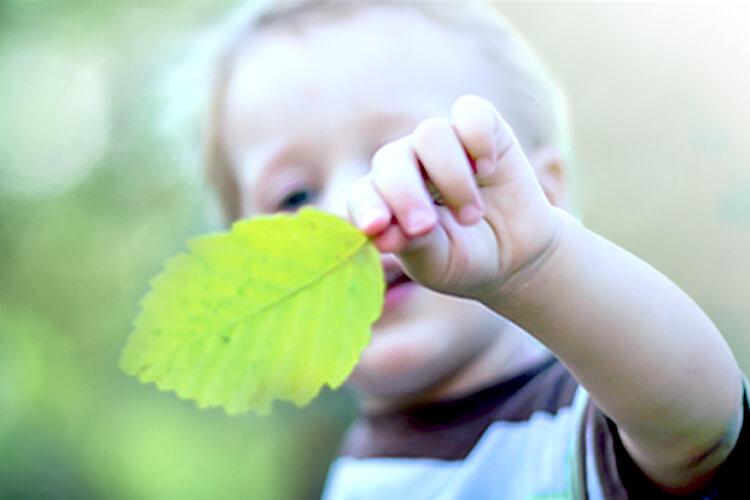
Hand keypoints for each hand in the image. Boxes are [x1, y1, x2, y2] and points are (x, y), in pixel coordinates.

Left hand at [348, 94, 561, 302]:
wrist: (517, 254)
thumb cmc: (466, 259)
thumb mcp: (440, 264)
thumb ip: (413, 246)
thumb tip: (384, 234)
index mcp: (386, 198)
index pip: (364, 191)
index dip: (366, 206)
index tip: (375, 227)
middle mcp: (408, 164)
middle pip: (391, 158)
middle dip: (404, 193)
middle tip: (424, 227)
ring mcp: (444, 144)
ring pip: (431, 134)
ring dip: (451, 179)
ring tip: (471, 217)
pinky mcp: (483, 129)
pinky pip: (471, 112)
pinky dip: (478, 139)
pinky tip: (487, 169)